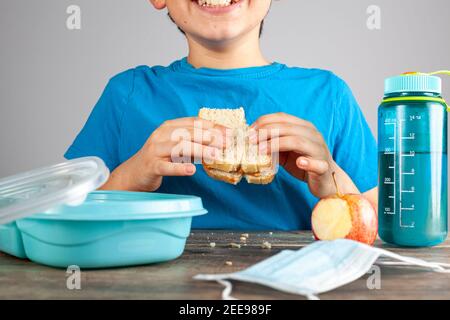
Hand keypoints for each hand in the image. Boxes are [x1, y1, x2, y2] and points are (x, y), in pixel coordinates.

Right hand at [101, 117, 225, 191]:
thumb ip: (193, 142)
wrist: (133, 174)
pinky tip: (191, 170)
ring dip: (199, 150)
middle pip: (188, 133)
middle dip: (209, 137)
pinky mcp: (151, 166)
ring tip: (215, 155)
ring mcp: (155, 150)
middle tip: (226, 143)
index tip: (230, 133)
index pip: (194, 123)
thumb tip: (218, 142)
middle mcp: (161, 135)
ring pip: (179, 147)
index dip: (213, 127)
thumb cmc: (159, 159)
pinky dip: (179, 168)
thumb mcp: (176, 146)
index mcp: (169, 127)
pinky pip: (166, 167)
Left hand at [252, 112, 341, 197]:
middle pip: (288, 128)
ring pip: (298, 142)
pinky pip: (317, 163)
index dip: (264, 121)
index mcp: (304, 128)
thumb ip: (273, 144)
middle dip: (267, 132)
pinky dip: (308, 162)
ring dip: (277, 144)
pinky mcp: (323, 167)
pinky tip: (300, 162)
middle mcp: (313, 135)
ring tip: (262, 150)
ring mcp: (319, 150)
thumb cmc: (304, 163)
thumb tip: (251, 140)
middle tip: (251, 140)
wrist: (326, 181)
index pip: (282, 118)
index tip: (249, 131)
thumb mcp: (285, 151)